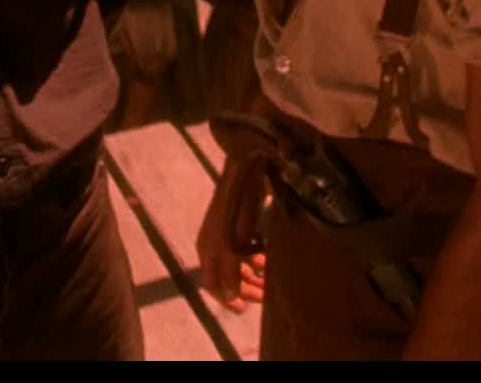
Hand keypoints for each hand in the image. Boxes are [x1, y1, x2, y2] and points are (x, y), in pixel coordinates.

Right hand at [197, 161, 266, 312]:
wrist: (247, 172)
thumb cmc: (236, 211)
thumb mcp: (231, 247)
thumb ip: (230, 273)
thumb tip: (229, 297)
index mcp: (207, 250)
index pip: (212, 284)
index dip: (226, 299)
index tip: (244, 309)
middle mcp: (216, 244)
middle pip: (229, 275)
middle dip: (246, 288)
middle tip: (266, 297)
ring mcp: (231, 233)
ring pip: (242, 263)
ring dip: (256, 275)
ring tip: (272, 283)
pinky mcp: (245, 223)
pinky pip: (251, 248)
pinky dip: (260, 258)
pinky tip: (272, 260)